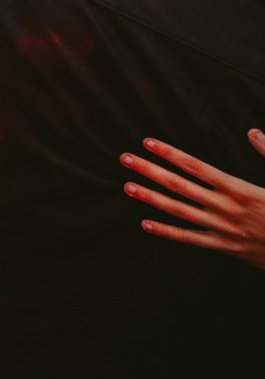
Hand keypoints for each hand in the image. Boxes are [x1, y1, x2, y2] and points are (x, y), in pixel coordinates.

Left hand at [123, 129, 264, 269]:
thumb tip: (253, 131)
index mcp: (239, 189)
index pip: (196, 166)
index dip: (170, 153)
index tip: (148, 142)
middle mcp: (226, 207)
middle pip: (179, 185)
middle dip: (150, 170)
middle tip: (125, 158)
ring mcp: (223, 228)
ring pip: (179, 211)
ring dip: (151, 198)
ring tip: (127, 186)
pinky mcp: (225, 247)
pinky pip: (190, 239)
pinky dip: (167, 232)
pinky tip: (145, 224)